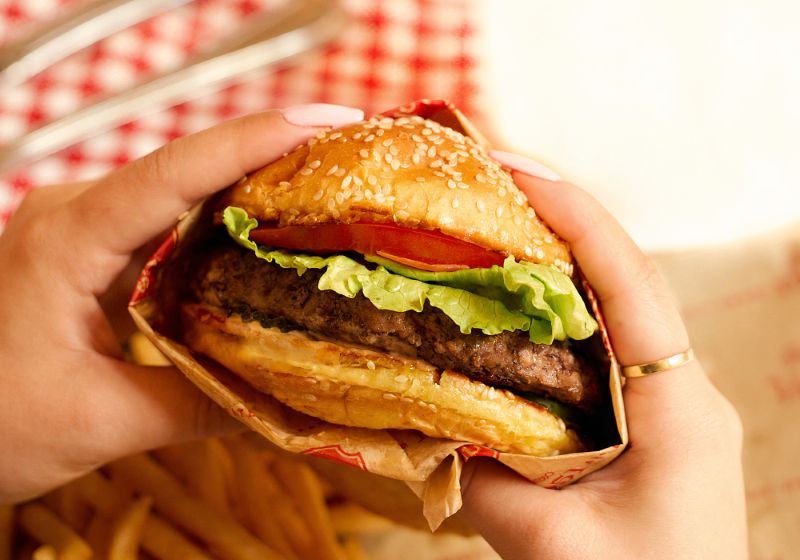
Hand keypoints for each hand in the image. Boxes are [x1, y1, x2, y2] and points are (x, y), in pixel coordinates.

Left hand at [0, 104, 363, 502]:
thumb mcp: (101, 423)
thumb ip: (196, 408)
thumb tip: (287, 405)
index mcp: (66, 241)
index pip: (172, 174)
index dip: (251, 141)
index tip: (322, 123)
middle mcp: (74, 215)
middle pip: (186, 168)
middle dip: (269, 153)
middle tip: (345, 155)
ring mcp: (83, 228)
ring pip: (180, 193)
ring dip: (250, 187)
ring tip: (324, 187)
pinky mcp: (94, 251)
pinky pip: (168, 224)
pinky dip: (223, 224)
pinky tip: (269, 235)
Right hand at [460, 159, 747, 558]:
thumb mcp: (552, 546)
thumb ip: (484, 481)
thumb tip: (430, 421)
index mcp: (678, 408)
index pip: (629, 284)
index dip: (576, 217)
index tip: (518, 168)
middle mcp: (683, 389)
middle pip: (626, 278)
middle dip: (564, 219)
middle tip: (496, 176)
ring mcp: (670, 401)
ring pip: (616, 307)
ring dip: (559, 258)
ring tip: (497, 219)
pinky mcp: (649, 419)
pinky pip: (602, 346)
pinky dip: (557, 311)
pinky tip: (513, 300)